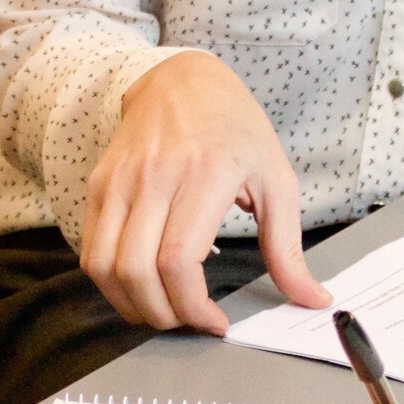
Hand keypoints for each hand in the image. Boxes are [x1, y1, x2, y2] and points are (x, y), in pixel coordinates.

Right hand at [82, 53, 332, 334]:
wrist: (182, 81)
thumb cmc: (235, 130)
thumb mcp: (277, 181)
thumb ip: (288, 248)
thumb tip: (312, 299)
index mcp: (205, 175)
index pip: (178, 260)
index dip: (192, 306)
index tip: (215, 322)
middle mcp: (154, 177)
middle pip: (137, 272)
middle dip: (163, 315)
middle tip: (189, 322)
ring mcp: (119, 181)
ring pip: (104, 267)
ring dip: (131, 305)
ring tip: (164, 310)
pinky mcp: (98, 185)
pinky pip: (91, 250)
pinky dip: (111, 283)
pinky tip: (141, 287)